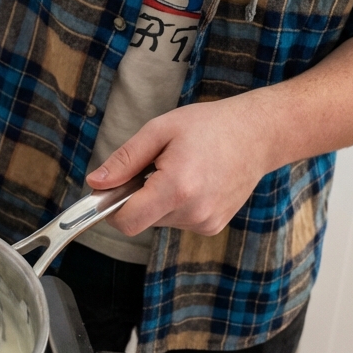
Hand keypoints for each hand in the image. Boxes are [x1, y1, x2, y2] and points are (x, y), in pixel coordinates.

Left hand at [86, 96, 274, 237]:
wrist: (257, 135)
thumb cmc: (209, 126)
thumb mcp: (160, 130)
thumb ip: (125, 160)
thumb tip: (95, 183)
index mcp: (177, 187)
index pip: (126, 221)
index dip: (110, 208)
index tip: (110, 189)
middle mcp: (193, 213)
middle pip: (141, 220)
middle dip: (136, 197)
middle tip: (154, 165)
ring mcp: (206, 223)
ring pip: (158, 220)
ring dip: (157, 199)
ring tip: (179, 169)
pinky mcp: (213, 226)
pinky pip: (177, 220)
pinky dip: (175, 204)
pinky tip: (193, 180)